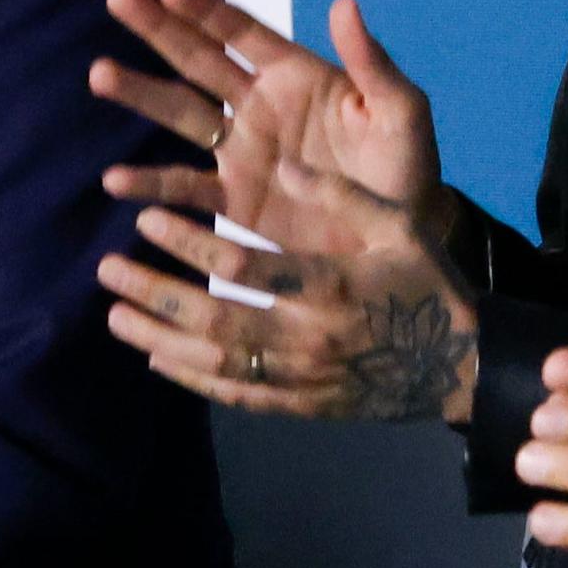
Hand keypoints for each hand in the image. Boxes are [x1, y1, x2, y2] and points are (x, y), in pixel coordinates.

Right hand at [92, 0, 448, 249]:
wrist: (402, 236)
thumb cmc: (406, 166)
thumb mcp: (401, 112)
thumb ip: (373, 62)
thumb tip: (346, 1)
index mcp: (296, 75)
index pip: (242, 33)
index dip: (205, 9)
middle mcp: (259, 106)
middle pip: (199, 60)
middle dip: (158, 29)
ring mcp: (241, 153)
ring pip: (181, 116)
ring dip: (141, 94)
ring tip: (99, 74)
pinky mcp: (234, 202)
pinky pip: (186, 190)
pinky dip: (151, 185)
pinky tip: (114, 181)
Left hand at [100, 155, 476, 423]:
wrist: (459, 366)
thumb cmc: (427, 282)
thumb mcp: (397, 224)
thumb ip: (340, 194)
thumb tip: (284, 162)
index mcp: (331, 288)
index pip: (242, 268)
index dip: (188, 244)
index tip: (146, 219)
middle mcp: (310, 339)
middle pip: (214, 321)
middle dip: (155, 295)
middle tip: (108, 271)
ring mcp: (303, 379)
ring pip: (216, 363)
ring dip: (159, 339)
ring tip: (114, 316)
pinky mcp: (302, 405)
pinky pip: (237, 394)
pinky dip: (193, 379)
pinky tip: (157, 359)